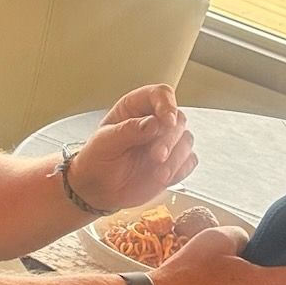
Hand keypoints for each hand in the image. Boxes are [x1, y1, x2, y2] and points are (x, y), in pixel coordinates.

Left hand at [64, 85, 196, 216]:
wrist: (97, 190)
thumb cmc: (96, 160)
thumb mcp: (105, 142)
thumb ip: (128, 130)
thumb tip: (154, 123)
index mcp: (136, 108)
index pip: (160, 94)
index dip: (167, 105)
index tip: (167, 122)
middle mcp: (154, 122)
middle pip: (178, 119)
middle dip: (170, 139)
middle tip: (156, 156)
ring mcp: (166, 142)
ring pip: (186, 140)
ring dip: (176, 157)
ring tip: (158, 173)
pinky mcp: (173, 163)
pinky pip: (189, 161)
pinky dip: (180, 170)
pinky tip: (163, 177)